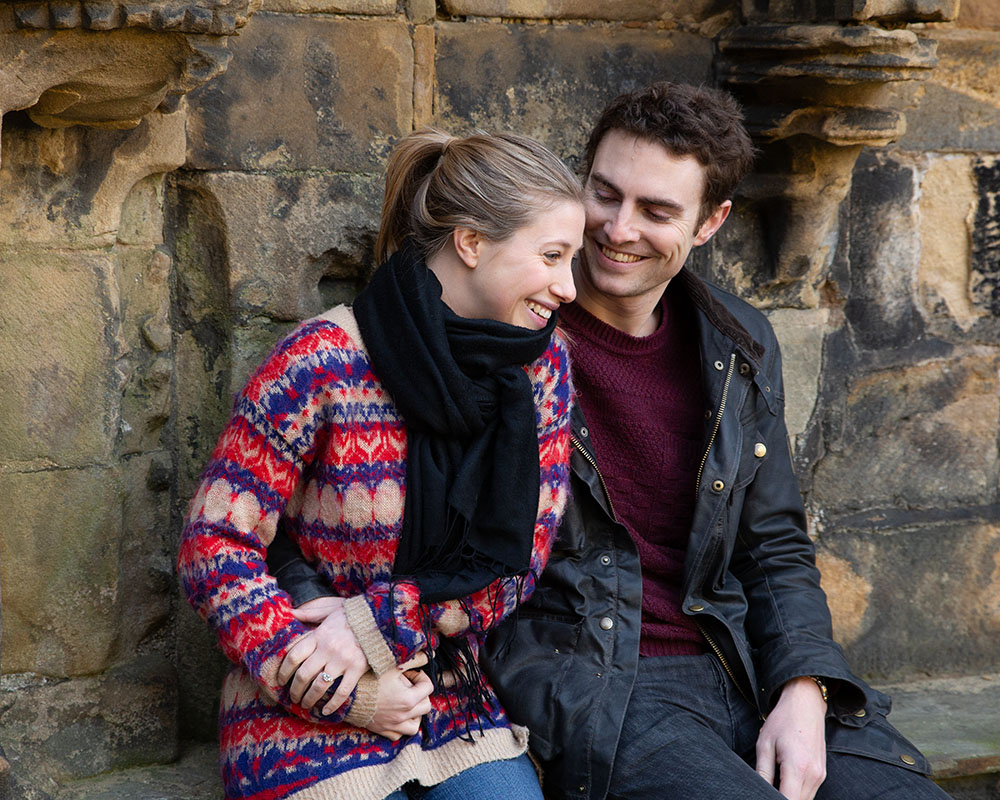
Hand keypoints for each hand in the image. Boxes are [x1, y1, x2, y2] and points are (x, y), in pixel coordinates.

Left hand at [278, 597, 368, 714]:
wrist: (381, 617)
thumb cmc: (353, 614)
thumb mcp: (329, 608)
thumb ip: (309, 613)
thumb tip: (290, 612)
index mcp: (319, 635)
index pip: (294, 656)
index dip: (284, 671)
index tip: (280, 680)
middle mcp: (328, 649)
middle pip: (303, 675)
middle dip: (295, 690)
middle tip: (292, 698)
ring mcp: (343, 660)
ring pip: (319, 686)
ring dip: (309, 699)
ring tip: (305, 705)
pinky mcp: (357, 668)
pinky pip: (342, 692)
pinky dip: (332, 704)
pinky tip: (326, 711)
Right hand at [366, 653, 434, 740]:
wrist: (347, 695)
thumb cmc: (369, 678)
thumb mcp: (392, 666)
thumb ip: (413, 660)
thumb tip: (428, 655)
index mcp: (408, 699)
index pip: (428, 687)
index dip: (421, 677)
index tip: (411, 673)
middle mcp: (404, 715)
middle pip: (425, 706)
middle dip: (420, 694)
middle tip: (409, 686)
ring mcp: (394, 725)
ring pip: (415, 725)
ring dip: (415, 714)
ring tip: (406, 703)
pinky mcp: (383, 730)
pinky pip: (399, 734)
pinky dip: (401, 726)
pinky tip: (396, 715)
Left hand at [755, 676, 827, 799]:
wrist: (806, 704)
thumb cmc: (783, 720)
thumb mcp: (764, 744)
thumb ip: (762, 772)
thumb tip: (758, 790)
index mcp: (797, 768)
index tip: (763, 795)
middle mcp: (813, 776)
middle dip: (780, 799)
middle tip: (766, 788)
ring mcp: (820, 776)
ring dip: (790, 796)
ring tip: (775, 783)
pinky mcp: (822, 774)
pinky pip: (809, 793)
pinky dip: (797, 792)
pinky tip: (784, 782)